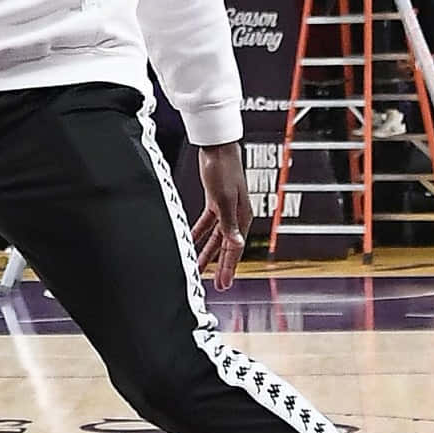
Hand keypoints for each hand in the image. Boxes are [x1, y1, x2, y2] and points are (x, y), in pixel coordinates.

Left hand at [191, 142, 251, 290]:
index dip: (228, 267)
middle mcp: (236, 216)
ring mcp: (225, 209)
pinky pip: (206, 224)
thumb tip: (236, 243)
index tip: (223, 284)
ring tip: (199, 268)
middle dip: (220, 265)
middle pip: (226, 246)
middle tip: (217, 284)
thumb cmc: (223, 169)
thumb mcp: (224, 199)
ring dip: (207, 253)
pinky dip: (198, 234)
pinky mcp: (214, 201)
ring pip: (215, 237)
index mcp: (242, 217)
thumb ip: (229, 223)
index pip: (235, 248)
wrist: (218, 148)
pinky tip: (191, 242)